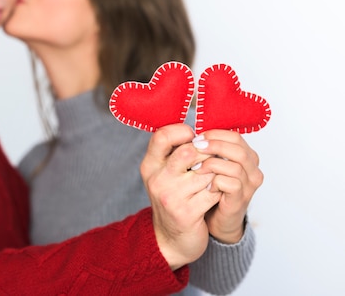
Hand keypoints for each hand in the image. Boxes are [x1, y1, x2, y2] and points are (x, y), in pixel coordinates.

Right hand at [141, 124, 221, 269]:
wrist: (171, 238)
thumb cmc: (174, 199)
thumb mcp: (165, 174)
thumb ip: (174, 152)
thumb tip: (199, 131)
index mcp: (149, 166)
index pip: (161, 136)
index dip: (182, 132)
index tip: (194, 137)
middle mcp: (157, 179)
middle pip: (188, 151)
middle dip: (207, 154)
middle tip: (212, 160)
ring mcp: (170, 197)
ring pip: (206, 172)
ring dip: (215, 174)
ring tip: (213, 179)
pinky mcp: (186, 213)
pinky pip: (213, 191)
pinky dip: (219, 191)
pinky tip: (214, 194)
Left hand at [190, 130, 263, 243]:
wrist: (214, 219)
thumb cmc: (210, 189)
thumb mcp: (210, 165)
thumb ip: (207, 150)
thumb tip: (188, 131)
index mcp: (246, 157)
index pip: (235, 136)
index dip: (214, 134)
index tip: (196, 137)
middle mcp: (252, 169)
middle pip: (237, 148)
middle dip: (213, 145)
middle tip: (195, 147)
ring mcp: (249, 185)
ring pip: (235, 165)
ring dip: (211, 163)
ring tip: (195, 167)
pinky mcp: (241, 199)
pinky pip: (232, 184)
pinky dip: (215, 181)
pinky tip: (204, 184)